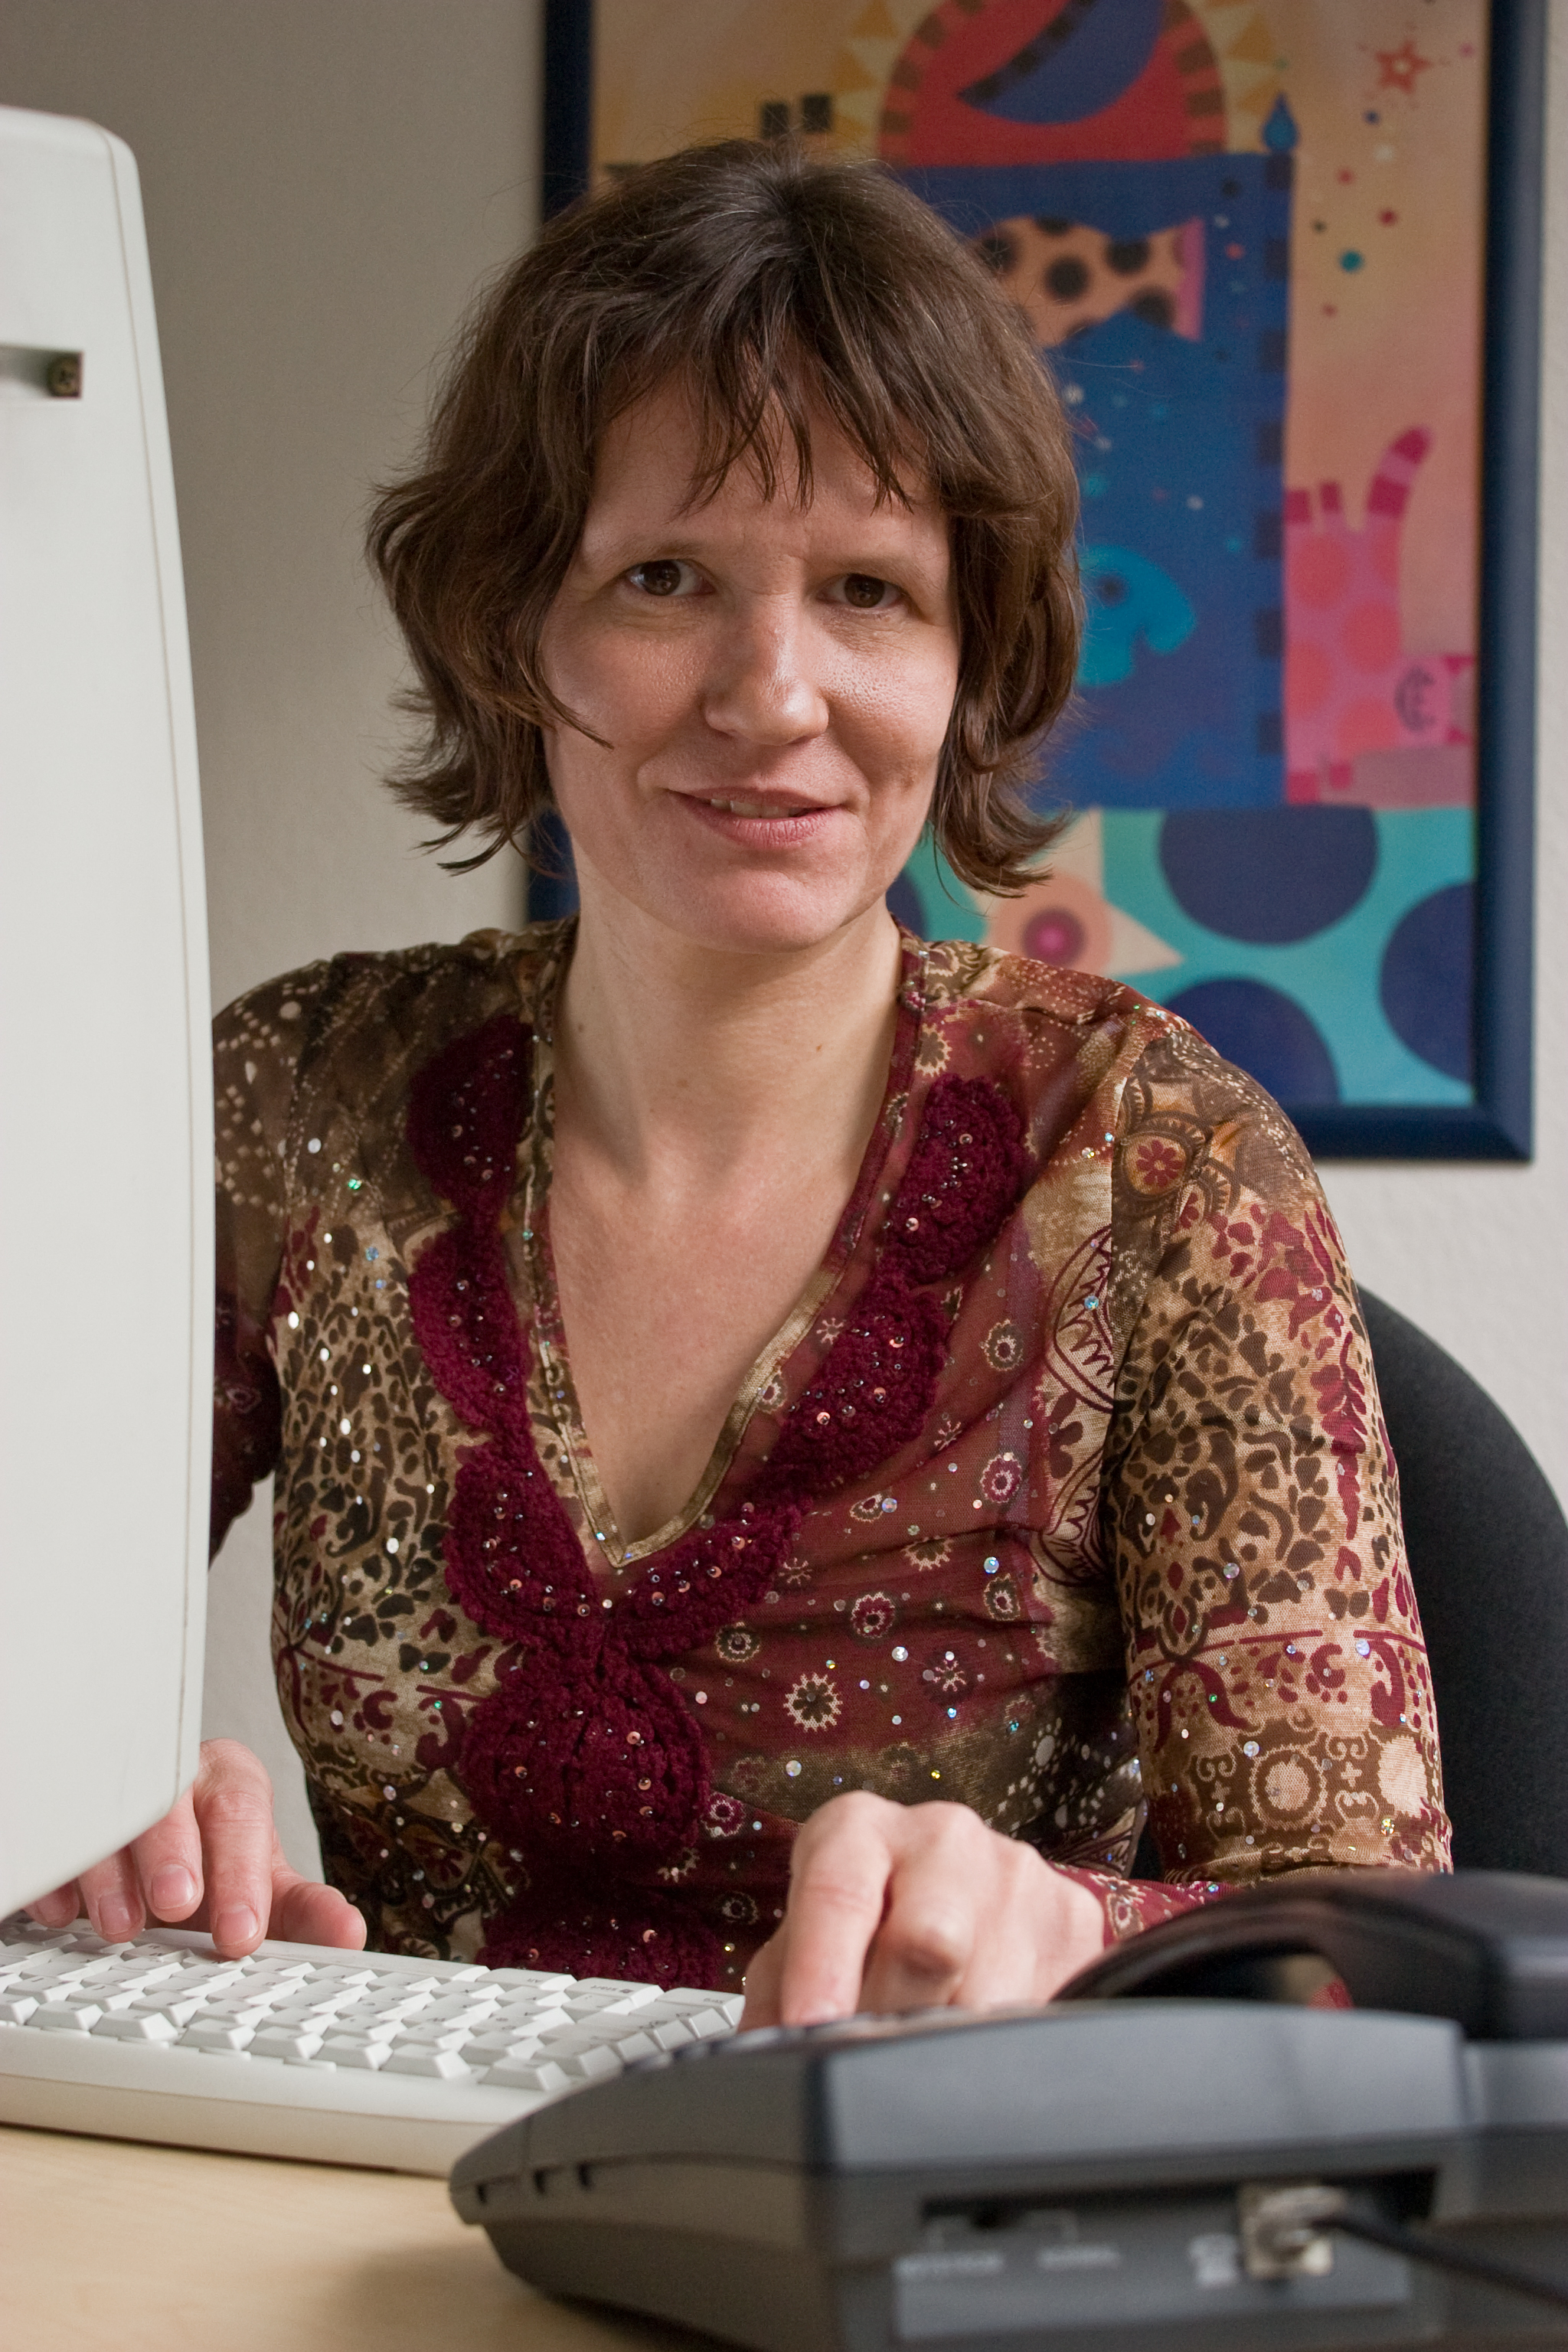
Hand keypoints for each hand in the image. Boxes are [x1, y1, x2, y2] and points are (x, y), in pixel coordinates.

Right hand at [24, 1738, 365, 1958]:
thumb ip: (303, 1910)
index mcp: (231, 1782)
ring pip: (109, 1816)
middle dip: (173, 1855)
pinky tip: (61, 1915)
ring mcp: (115, 1790)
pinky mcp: (67, 1814)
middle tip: (177, 1908)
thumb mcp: (263, 1883)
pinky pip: (55, 1832)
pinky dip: (55, 1877)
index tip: (239, 1933)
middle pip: (172, 1801)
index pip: (241, 1813)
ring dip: (113, 1875)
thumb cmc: (216, 1862)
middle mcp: (174, 1776)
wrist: (162, 1848)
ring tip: (120, 1927)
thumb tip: (349, 1934)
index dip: (240, 1873)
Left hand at [741, 1792, 1103, 2027]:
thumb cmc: (856, 1924)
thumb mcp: (800, 1950)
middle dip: (894, 2014)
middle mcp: (942, 1834)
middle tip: (872, 2053)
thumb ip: (778, 1999)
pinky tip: (975, 2038)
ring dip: (948, 2040)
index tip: (813, 2029)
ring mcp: (1016, 1871)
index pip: (840, 1892)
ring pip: (989, 1989)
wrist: (944, 1888)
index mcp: (858, 1829)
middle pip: (928, 1939)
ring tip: (921, 2048)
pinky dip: (1004, 2044)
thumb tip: (757, 2064)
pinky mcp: (1073, 1917)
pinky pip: (1044, 2006)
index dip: (822, 1970)